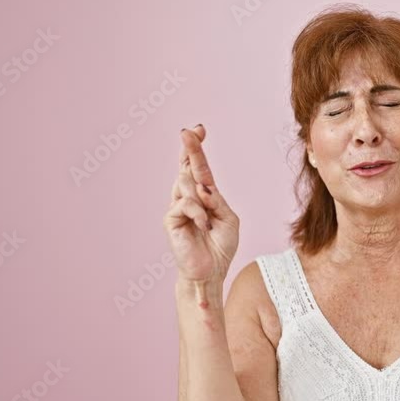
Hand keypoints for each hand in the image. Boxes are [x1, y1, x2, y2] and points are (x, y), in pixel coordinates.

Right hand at [162, 125, 239, 283]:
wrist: (210, 272)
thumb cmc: (220, 247)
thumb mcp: (228, 219)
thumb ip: (217, 200)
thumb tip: (202, 187)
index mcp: (204, 195)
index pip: (198, 167)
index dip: (197, 148)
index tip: (198, 128)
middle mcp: (188, 197)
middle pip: (187, 166)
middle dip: (190, 148)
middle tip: (189, 130)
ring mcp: (178, 207)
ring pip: (186, 183)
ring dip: (202, 196)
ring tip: (208, 218)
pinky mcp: (171, 219)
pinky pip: (186, 204)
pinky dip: (199, 213)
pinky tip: (203, 226)